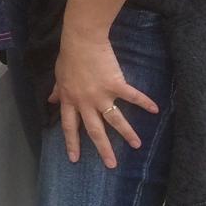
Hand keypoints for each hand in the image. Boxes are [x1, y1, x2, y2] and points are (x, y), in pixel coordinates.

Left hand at [50, 29, 159, 167]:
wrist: (81, 40)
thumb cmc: (69, 56)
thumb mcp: (59, 75)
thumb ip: (57, 91)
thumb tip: (50, 101)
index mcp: (70, 100)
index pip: (69, 126)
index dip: (72, 143)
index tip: (75, 159)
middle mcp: (86, 102)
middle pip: (94, 130)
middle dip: (103, 149)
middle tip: (111, 165)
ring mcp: (102, 94)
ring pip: (115, 120)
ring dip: (127, 133)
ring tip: (137, 145)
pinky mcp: (116, 84)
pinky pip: (132, 96)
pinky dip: (144, 102)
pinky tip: (155, 110)